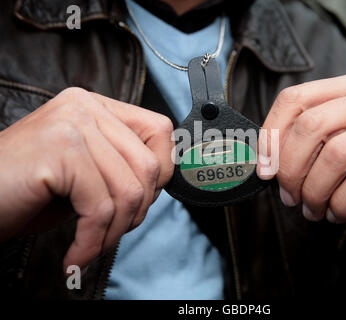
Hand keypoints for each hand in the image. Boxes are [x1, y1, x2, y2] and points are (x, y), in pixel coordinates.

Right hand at [0, 87, 173, 270]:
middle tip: (111, 231)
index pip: (160, 130)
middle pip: (148, 166)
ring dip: (114, 231)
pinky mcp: (59, 150)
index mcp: (95, 107)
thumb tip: (164, 177)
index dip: (162, 171)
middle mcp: (85, 107)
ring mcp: (72, 124)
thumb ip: (122, 166)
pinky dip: (93, 240)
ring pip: (129, 190)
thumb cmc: (29, 193)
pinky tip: (77, 254)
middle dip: (137, 211)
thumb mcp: (87, 173)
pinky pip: (101, 207)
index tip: (143, 200)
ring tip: (92, 244)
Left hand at [258, 74, 345, 228]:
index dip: (271, 135)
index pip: (294, 98)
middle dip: (290, 168)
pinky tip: (337, 213)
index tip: (264, 170)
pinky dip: (341, 204)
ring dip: (315, 192)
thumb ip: (303, 145)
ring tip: (312, 210)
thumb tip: (264, 164)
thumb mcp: (333, 145)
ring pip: (336, 154)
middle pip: (311, 125)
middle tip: (288, 197)